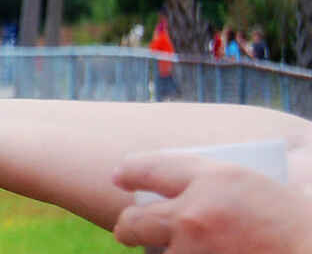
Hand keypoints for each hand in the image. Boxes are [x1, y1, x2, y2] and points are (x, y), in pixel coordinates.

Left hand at [112, 152, 311, 253]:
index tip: (120, 177)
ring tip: (182, 249)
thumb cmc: (298, 222)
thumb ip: (212, 185)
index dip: (130, 173)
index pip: (151, 169)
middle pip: (134, 222)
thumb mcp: (256, 186)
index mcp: (213, 180)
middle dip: (128, 227)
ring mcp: (195, 253)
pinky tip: (198, 253)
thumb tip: (170, 192)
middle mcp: (195, 216)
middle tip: (130, 229)